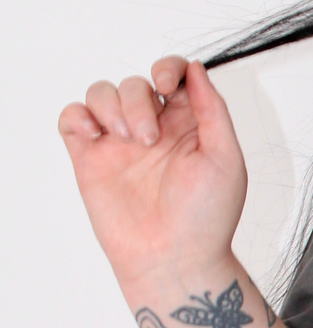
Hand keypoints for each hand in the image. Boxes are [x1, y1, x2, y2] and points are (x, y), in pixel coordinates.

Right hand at [58, 57, 246, 291]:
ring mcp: (119, 143)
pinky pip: (72, 118)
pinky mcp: (91, 159)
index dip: (168, 68)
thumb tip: (197, 68)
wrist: (173, 259)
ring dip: (112, 106)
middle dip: (139, 101)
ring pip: (102, 93)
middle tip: (147, 140)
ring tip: (126, 140)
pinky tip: (96, 136)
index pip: (174, 75)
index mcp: (188, 124)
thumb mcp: (225, 158)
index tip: (167, 88)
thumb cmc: (207, 217)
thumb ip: (212, 110)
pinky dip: (78, 116)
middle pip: (136, 83)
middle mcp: (153, 129)